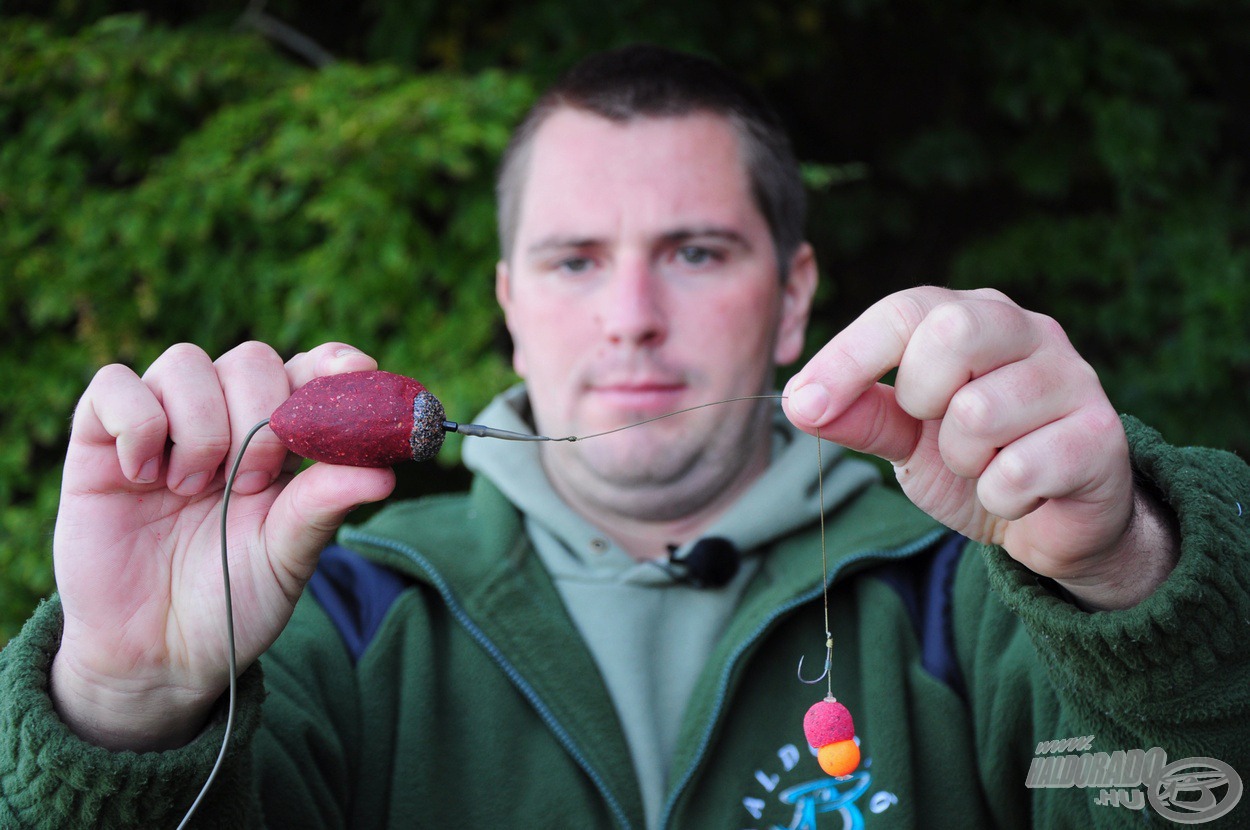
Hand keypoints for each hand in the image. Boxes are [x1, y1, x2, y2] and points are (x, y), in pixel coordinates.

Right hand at [50, 342, 396, 750]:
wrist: (157, 655)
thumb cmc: (231, 599)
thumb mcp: (288, 556)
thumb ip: (325, 505)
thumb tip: (384, 473)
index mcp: (282, 440)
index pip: (312, 372)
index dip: (334, 364)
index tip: (356, 373)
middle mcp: (225, 420)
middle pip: (251, 360)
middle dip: (260, 415)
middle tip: (249, 484)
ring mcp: (163, 426)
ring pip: (185, 363)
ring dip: (201, 426)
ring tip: (194, 491)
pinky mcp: (100, 440)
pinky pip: (114, 384)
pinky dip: (138, 421)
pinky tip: (144, 475)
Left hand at [782, 287, 1177, 609]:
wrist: (1055, 524)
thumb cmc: (978, 463)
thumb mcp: (905, 438)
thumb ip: (858, 414)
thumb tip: (798, 401)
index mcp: (975, 316)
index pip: (905, 310)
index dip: (848, 356)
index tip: (805, 403)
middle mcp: (1030, 331)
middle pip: (951, 331)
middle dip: (920, 395)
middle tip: (934, 427)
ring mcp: (1073, 379)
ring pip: (979, 412)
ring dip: (962, 460)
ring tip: (986, 465)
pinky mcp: (1101, 437)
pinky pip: (1018, 471)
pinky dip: (999, 497)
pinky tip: (1021, 494)